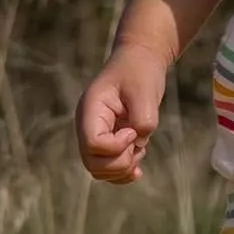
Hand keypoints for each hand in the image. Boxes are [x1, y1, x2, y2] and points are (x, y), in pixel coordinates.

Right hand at [75, 43, 168, 182]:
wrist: (139, 61)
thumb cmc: (140, 71)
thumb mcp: (146, 91)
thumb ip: (143, 119)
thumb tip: (138, 143)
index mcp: (91, 109)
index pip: (92, 143)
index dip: (116, 146)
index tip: (133, 130)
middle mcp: (87, 125)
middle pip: (92, 163)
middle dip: (119, 164)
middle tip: (139, 147)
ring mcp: (94, 134)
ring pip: (98, 170)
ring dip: (122, 169)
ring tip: (139, 151)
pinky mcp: (106, 140)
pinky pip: (107, 167)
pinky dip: (122, 172)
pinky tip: (137, 167)